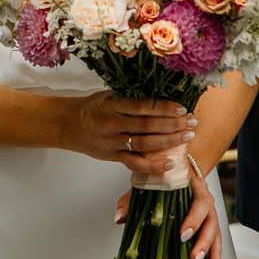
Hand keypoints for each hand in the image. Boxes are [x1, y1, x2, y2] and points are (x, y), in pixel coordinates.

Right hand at [70, 91, 198, 175]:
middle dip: (172, 124)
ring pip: (144, 144)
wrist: (66, 125)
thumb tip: (160, 92)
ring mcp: (112, 143)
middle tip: (192, 122)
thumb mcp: (107, 95)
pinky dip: (153, 165)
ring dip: (168, 141)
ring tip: (187, 137)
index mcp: (111, 105)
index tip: (182, 108)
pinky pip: (135, 163)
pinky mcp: (112, 157)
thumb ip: (129, 97)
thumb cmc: (90, 108)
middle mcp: (111, 124)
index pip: (142, 107)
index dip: (164, 108)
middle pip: (147, 126)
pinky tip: (170, 162)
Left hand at [112, 155, 224, 258]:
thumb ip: (131, 200)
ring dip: (214, 256)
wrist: (180, 170)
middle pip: (211, 223)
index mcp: (195, 188)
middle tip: (194, 258)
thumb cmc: (163, 180)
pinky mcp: (211, 229)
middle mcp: (207, 202)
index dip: (193, 220)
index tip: (182, 235)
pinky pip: (216, 246)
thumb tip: (119, 218)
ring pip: (217, 237)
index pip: (198, 204)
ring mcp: (211, 216)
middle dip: (203, 242)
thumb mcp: (147, 184)